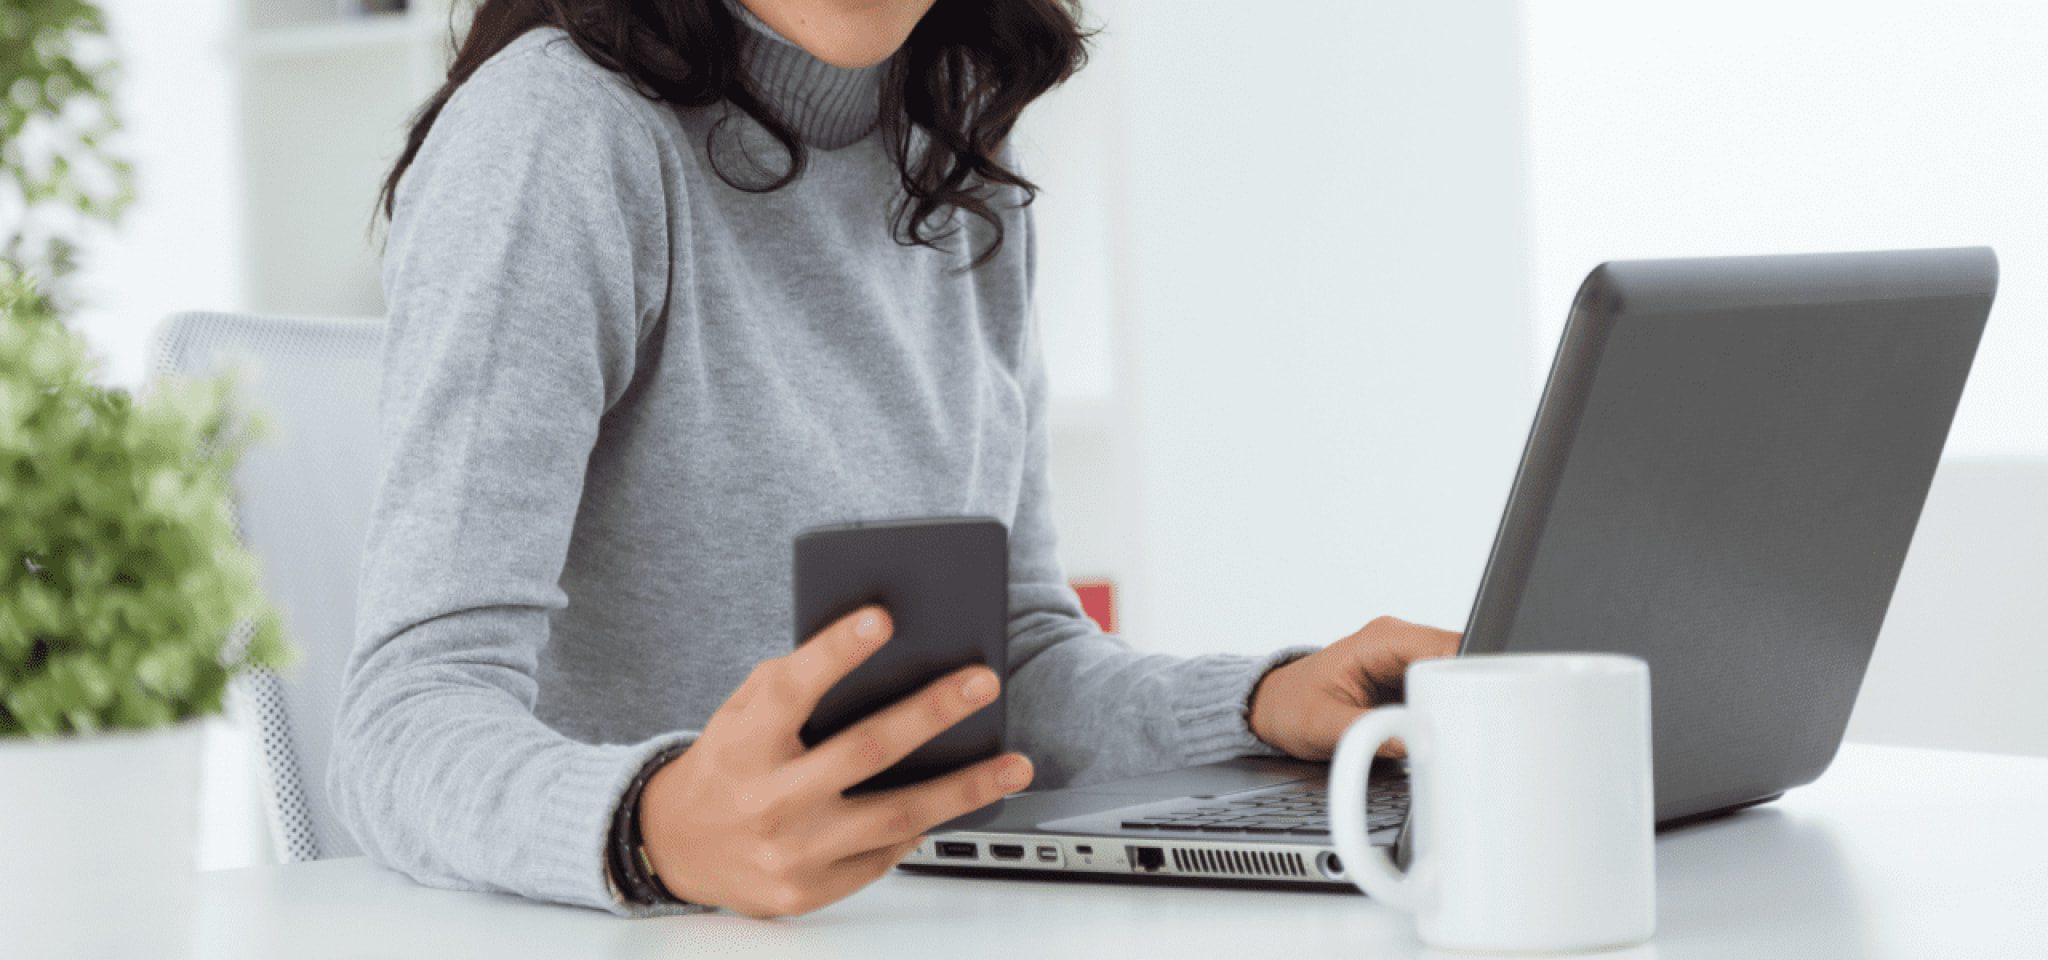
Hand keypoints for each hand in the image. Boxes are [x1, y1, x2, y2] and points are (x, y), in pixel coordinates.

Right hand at [637, 605, 1033, 916]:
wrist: (676, 846)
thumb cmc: (728, 763)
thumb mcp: (742, 711)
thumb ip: (795, 684)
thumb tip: (878, 651)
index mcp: (743, 741)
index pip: (791, 689)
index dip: (836, 652)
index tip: (881, 617)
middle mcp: (766, 798)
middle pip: (863, 750)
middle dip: (930, 712)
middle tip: (981, 683)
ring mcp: (790, 850)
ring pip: (894, 815)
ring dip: (963, 788)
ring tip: (1013, 764)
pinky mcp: (807, 890)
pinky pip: (883, 856)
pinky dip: (924, 827)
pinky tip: (960, 803)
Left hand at [1247, 615, 1459, 760]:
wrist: (1275, 708)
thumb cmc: (1291, 707)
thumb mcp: (1323, 725)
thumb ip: (1368, 732)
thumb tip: (1413, 740)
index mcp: (1380, 640)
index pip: (1443, 645)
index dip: (1467, 673)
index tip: (1475, 705)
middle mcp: (1399, 643)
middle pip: (1459, 658)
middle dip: (1468, 693)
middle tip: (1469, 729)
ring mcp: (1407, 661)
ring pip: (1456, 676)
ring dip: (1459, 703)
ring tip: (1454, 732)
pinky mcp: (1410, 681)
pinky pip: (1442, 690)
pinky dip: (1447, 710)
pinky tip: (1441, 729)